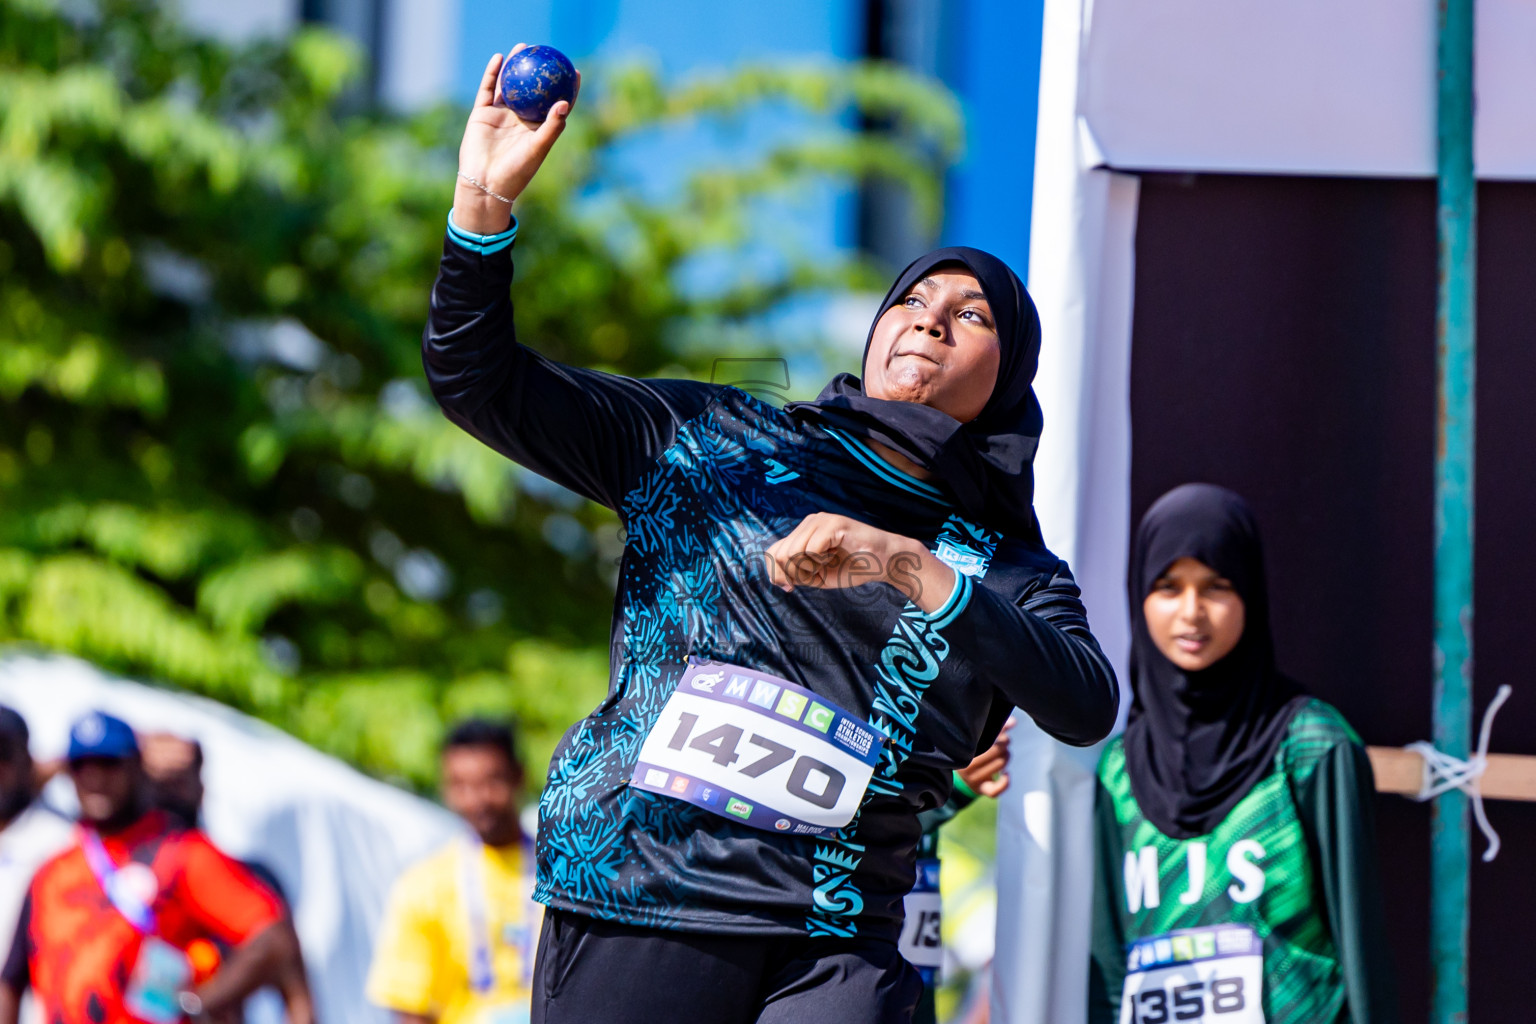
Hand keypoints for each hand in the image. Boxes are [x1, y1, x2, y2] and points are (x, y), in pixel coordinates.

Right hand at [454, 45, 581, 232]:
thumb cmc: (516, 170)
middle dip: (538, 70)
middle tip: (546, 50)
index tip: (574, 71)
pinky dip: (493, 73)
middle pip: (531, 89)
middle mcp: (520, 119)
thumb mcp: (538, 148)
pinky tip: (499, 57)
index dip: (565, 88)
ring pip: (509, 85)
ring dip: (515, 65)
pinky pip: (488, 88)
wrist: (485, 183)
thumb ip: (552, 126)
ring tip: (522, 47)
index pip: (555, 104)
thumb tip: (564, 103)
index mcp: (537, 128)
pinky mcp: (483, 113)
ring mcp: (501, 115)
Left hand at [763, 513, 954, 612]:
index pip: (773, 552)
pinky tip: (833, 557)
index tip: (794, 586)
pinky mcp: (832, 525)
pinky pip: (809, 550)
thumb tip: (775, 578)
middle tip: (816, 573)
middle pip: (779, 554)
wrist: (885, 563)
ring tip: (826, 564)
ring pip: (792, 552)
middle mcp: (809, 522)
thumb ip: (794, 574)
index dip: (778, 574)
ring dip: (807, 568)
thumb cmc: (854, 568)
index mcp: (803, 532)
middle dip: (794, 574)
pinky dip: (819, 562)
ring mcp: (820, 521)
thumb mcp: (816, 576)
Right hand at [957, 717, 1013, 797]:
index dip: (1000, 736)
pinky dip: (1004, 783)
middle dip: (1004, 745)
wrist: (962, 770)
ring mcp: (972, 779)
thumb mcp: (980, 737)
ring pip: (1000, 765)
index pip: (987, 740)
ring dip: (1006, 757)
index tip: (1002, 734)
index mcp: (964, 750)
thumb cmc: (974, 748)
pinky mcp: (980, 790)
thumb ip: (996, 728)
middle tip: (1005, 742)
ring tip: (1005, 752)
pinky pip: (994, 791)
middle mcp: (965, 766)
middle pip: (996, 752)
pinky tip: (1007, 774)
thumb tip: (1013, 722)